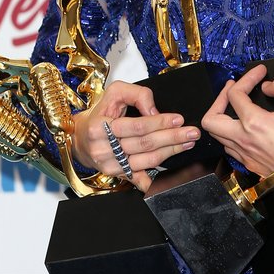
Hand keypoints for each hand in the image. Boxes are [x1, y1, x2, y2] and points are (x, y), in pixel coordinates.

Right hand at [71, 79, 198, 191]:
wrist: (81, 138)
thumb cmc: (100, 113)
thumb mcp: (115, 93)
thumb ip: (137, 94)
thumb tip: (155, 111)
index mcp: (100, 127)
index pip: (137, 126)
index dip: (160, 123)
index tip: (179, 119)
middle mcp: (104, 149)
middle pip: (145, 144)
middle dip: (172, 138)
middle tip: (192, 133)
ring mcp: (110, 165)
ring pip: (147, 160)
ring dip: (171, 152)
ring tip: (187, 143)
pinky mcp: (117, 175)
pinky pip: (140, 180)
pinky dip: (156, 180)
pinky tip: (172, 175)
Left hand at [201, 65, 273, 195]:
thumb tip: (268, 86)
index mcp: (254, 123)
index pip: (235, 94)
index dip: (246, 78)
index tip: (259, 73)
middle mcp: (244, 140)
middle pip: (210, 120)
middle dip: (218, 101)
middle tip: (233, 92)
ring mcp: (245, 155)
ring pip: (217, 136)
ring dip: (223, 119)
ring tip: (237, 108)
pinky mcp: (250, 165)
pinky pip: (230, 148)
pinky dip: (232, 135)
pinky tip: (245, 128)